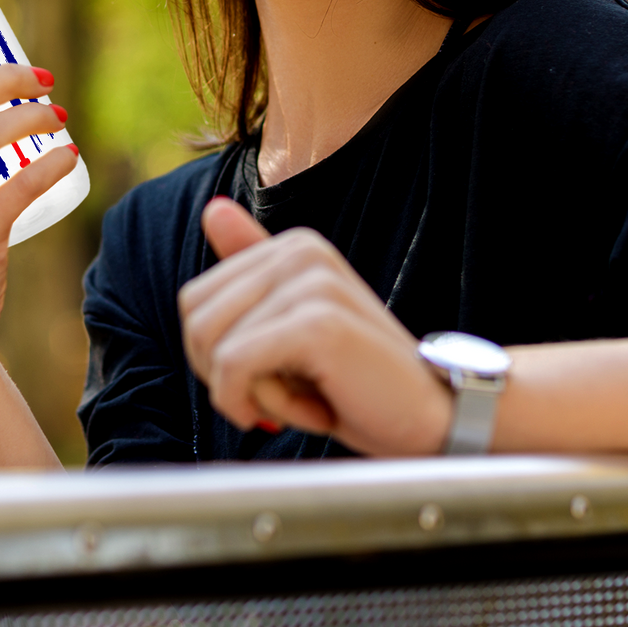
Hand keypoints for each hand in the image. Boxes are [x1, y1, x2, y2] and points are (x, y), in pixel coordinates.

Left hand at [179, 198, 453, 455]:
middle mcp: (301, 251)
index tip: (278, 374)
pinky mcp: (318, 322)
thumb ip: (254, 270)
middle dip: (227, 377)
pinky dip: (260, 407)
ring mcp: (311, 282)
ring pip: (212, 349)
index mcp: (293, 246)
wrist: (433, 416)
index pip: (194, 301)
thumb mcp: (294, 324)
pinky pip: (234, 369)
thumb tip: (212, 210)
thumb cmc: (358, 380)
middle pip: (195, 322)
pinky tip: (315, 412)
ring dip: (252, 396)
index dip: (219, 358)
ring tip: (310, 397)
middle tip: (292, 392)